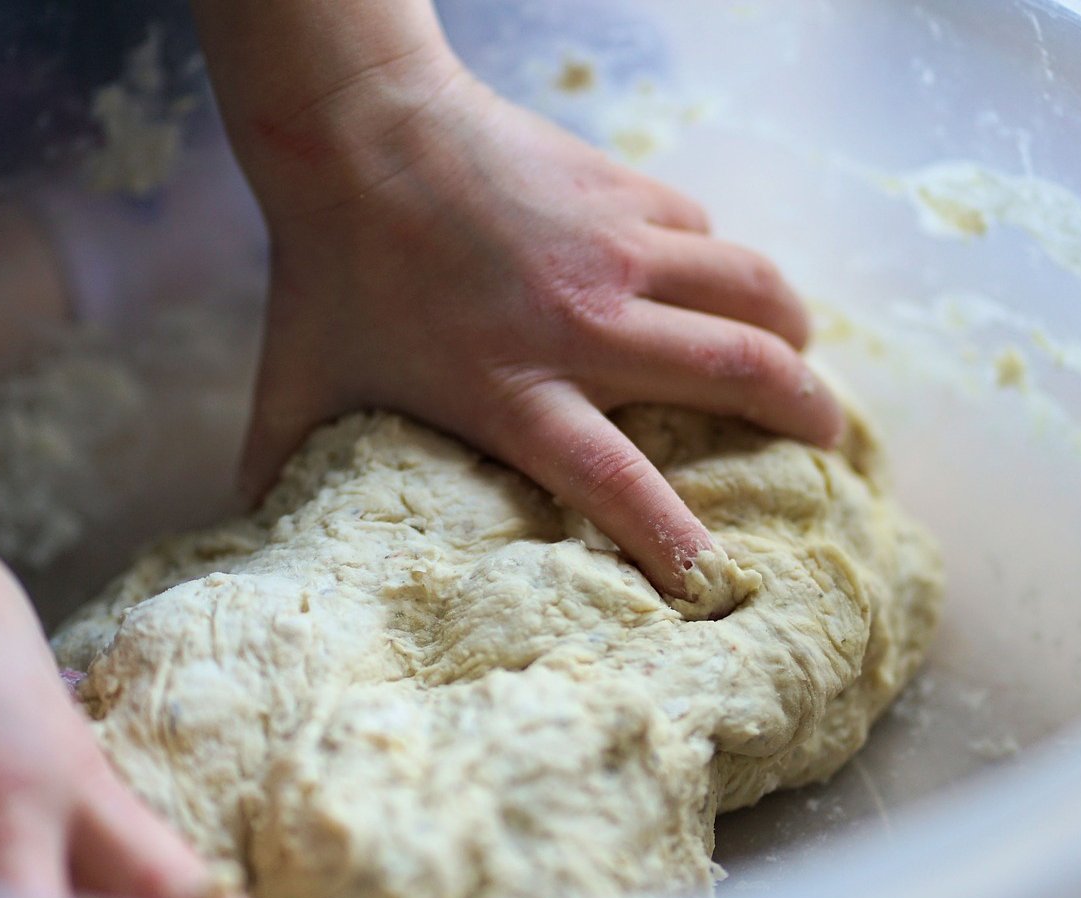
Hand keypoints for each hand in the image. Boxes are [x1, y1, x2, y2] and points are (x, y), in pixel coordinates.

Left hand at [226, 66, 842, 596]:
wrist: (357, 131)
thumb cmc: (328, 272)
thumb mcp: (298, 389)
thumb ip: (283, 473)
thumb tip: (251, 546)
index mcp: (510, 387)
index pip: (615, 479)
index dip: (675, 538)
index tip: (719, 582)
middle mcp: (583, 321)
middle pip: (736, 369)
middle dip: (804, 413)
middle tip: (829, 443)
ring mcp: (616, 249)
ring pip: (753, 288)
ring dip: (794, 331)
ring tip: (804, 361)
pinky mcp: (626, 192)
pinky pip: (710, 235)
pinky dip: (727, 267)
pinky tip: (714, 285)